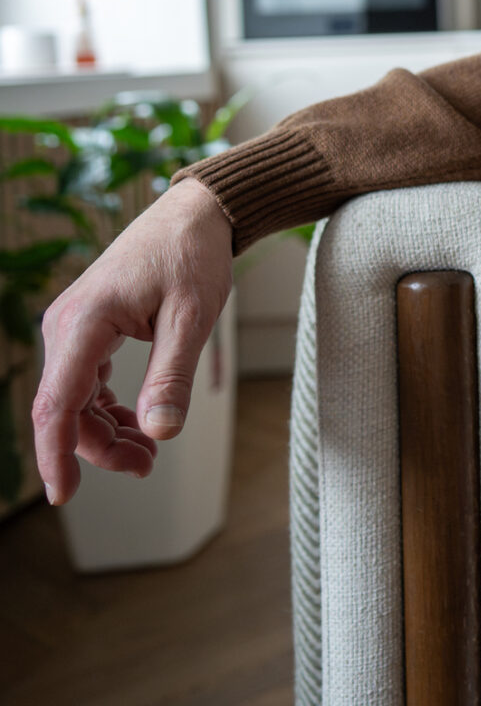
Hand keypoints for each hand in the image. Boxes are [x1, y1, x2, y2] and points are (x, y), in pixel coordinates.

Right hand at [32, 177, 233, 503]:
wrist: (194, 216)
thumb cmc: (192, 256)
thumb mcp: (193, 318)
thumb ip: (172, 376)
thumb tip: (159, 432)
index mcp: (84, 322)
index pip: (57, 403)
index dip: (56, 454)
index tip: (63, 495)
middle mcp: (67, 326)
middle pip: (67, 408)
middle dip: (99, 446)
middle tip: (146, 466)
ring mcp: (74, 328)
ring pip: (75, 399)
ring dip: (105, 431)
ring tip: (148, 452)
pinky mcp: (88, 330)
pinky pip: (86, 382)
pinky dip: (108, 409)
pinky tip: (138, 422)